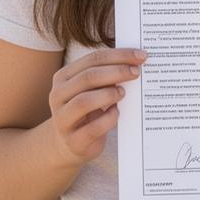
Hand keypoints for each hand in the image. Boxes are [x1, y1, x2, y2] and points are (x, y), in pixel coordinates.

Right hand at [45, 48, 144, 162]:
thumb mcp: (91, 89)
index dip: (118, 56)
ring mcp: (63, 119)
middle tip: (136, 72)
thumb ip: (105, 76)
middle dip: (116, 72)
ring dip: (109, 94)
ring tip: (123, 93)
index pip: (92, 59)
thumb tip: (134, 62)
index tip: (140, 56)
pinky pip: (93, 127)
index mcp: (63, 77)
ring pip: (85, 101)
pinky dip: (109, 118)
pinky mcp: (74, 140)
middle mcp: (58, 96)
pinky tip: (116, 113)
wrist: (71, 144)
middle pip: (88, 77)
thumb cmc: (87, 110)